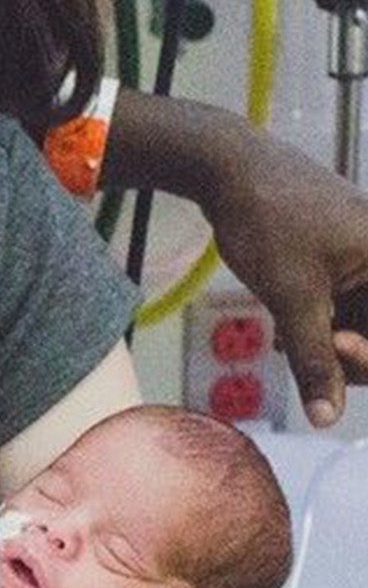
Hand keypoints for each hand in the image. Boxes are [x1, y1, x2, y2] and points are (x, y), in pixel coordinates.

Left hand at [200, 124, 367, 424]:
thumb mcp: (293, 298)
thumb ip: (314, 360)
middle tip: (305, 347)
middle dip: (348, 355)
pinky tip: (284, 335)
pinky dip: (318, 328)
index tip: (336, 346)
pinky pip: (345, 311)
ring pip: (363, 327)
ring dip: (327, 346)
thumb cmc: (270, 221)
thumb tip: (326, 418)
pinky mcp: (343, 264)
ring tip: (286, 340)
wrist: (231, 169)